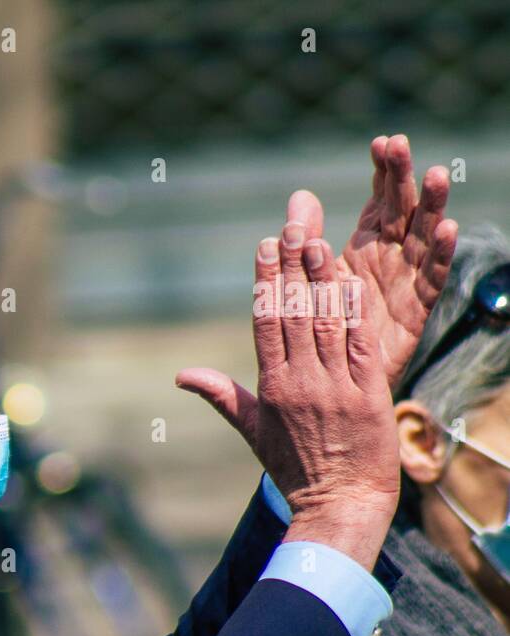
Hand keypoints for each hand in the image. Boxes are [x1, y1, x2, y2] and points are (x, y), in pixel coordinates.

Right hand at [176, 221, 399, 570]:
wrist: (340, 503)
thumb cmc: (295, 468)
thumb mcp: (252, 431)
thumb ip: (222, 395)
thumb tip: (181, 376)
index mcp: (271, 387)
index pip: (265, 323)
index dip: (266, 282)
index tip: (265, 248)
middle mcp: (300, 382)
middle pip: (293, 314)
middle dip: (292, 267)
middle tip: (292, 227)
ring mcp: (334, 387)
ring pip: (325, 322)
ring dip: (322, 279)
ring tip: (319, 242)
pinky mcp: (367, 393)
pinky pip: (358, 344)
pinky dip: (354, 312)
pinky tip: (351, 282)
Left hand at [287, 135, 458, 389]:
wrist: (337, 382)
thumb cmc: (322, 329)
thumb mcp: (312, 278)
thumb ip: (307, 239)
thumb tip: (299, 195)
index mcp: (365, 247)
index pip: (378, 201)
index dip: (382, 173)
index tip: (381, 141)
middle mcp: (390, 259)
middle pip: (402, 211)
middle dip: (402, 177)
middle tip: (401, 143)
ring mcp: (406, 282)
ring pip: (422, 237)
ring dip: (431, 206)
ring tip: (435, 173)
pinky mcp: (417, 311)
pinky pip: (432, 279)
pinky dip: (440, 253)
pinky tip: (448, 227)